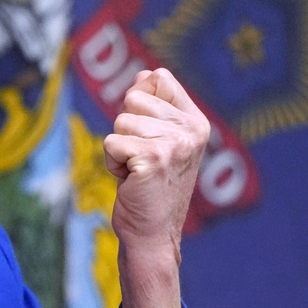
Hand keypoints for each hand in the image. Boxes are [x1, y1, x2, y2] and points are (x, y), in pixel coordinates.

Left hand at [102, 69, 209, 307]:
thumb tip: (143, 74)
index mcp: (196, 121)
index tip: (147, 135)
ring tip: (136, 171)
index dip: (139, 101)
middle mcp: (191, 130)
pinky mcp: (153, 158)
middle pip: (132, 98)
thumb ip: (152, 105)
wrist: (152, 233)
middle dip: (125, 128)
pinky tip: (130, 180)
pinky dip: (112, 163)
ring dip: (118, 149)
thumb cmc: (148, 186)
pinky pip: (111, 142)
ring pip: (119, 121)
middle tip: (140, 158)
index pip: (157, 76)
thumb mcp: (156, 139)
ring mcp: (174, 143)